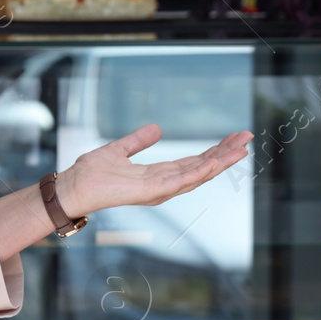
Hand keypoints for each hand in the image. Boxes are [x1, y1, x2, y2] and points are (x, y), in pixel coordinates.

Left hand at [57, 125, 253, 217]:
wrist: (73, 186)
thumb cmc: (91, 173)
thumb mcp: (119, 150)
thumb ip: (137, 141)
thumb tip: (157, 128)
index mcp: (158, 174)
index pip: (193, 162)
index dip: (214, 151)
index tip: (234, 138)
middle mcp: (163, 185)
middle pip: (202, 168)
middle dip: (225, 154)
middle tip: (247, 137)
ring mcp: (159, 190)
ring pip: (198, 174)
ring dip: (220, 162)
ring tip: (241, 148)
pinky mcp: (150, 191)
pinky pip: (180, 181)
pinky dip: (199, 172)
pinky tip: (215, 163)